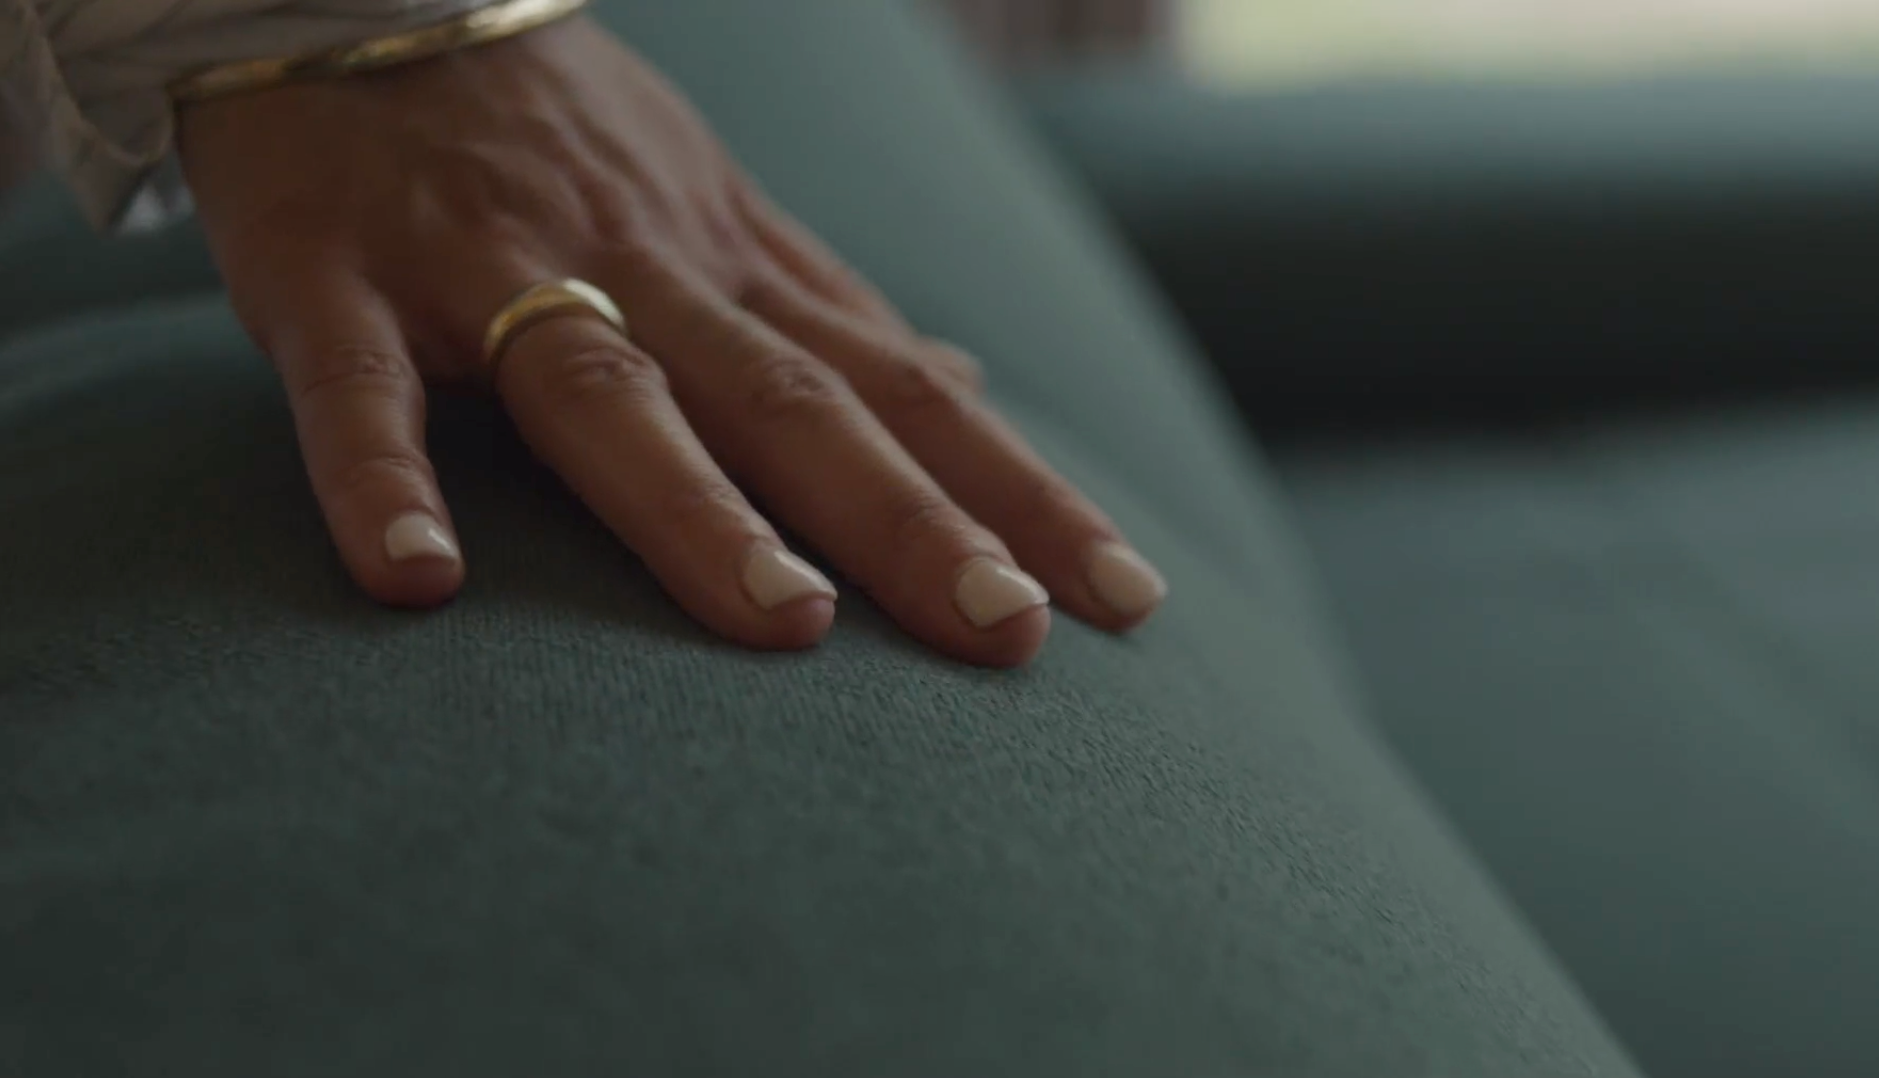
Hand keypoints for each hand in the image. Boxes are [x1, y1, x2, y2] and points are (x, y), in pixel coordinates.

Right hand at [175, 16, 1166, 666]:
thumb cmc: (560, 134)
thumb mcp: (721, 207)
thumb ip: (826, 312)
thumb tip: (963, 385)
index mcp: (737, 266)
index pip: (903, 391)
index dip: (1017, 493)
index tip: (1127, 601)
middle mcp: (646, 268)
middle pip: (796, 402)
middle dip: (909, 518)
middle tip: (1008, 630)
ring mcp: (490, 267)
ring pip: (613, 390)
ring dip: (698, 507)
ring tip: (784, 622)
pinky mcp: (334, 275)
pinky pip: (360, 385)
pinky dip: (383, 475)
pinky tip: (416, 580)